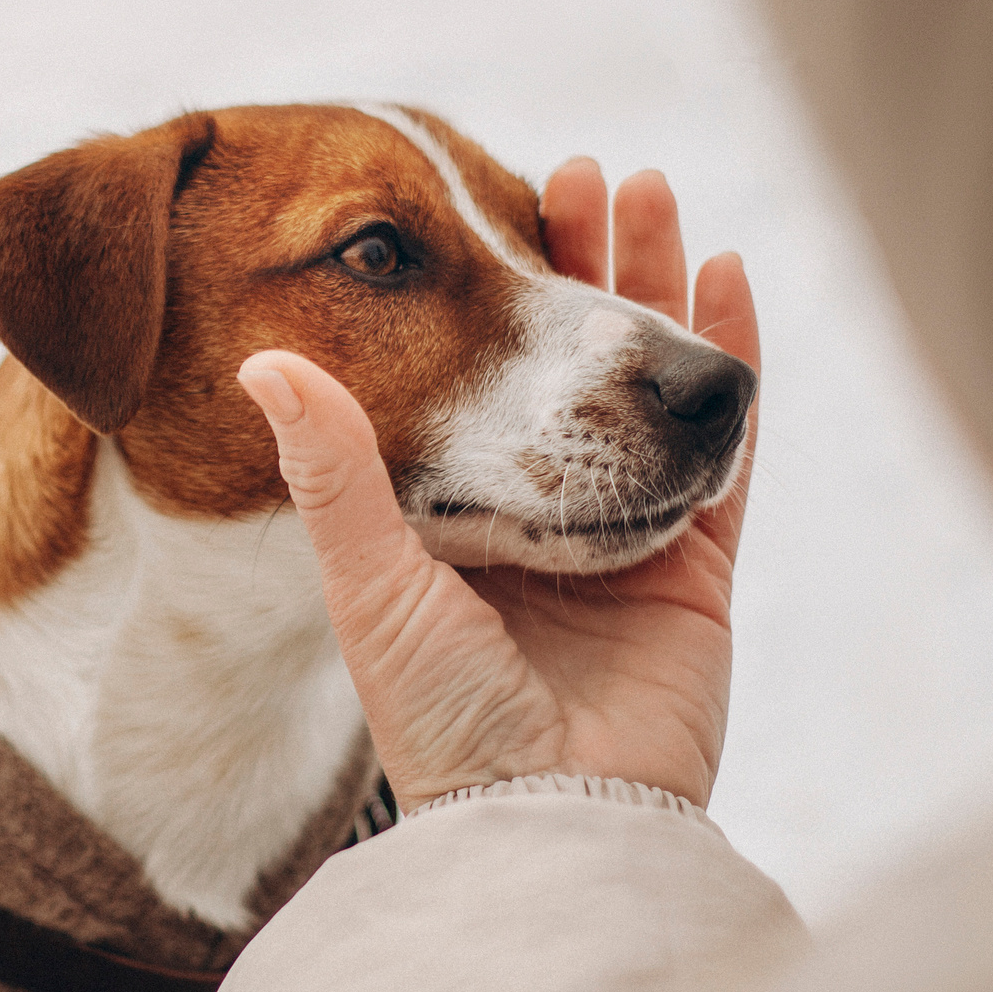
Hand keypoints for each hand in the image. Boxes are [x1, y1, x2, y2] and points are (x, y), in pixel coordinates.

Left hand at [236, 161, 757, 811]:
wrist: (545, 823)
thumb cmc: (439, 720)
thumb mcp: (365, 581)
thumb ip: (334, 467)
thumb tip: (262, 363)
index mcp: (449, 515)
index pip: (479, 370)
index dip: (492, 281)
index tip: (494, 196)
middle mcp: (537, 516)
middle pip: (573, 362)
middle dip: (583, 263)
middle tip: (584, 168)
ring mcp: (623, 538)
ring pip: (649, 386)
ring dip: (654, 290)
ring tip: (649, 190)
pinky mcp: (697, 570)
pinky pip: (722, 447)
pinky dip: (730, 364)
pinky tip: (728, 280)